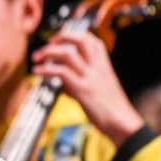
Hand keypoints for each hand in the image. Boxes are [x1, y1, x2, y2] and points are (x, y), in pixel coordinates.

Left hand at [32, 30, 143, 145]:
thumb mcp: (101, 91)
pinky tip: (37, 72)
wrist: (124, 125)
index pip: (92, 40)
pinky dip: (46, 70)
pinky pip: (62, 73)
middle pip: (81, 40)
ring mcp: (91, 78)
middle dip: (62, 37)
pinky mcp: (83, 90)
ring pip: (68, 54)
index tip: (61, 39)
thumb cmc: (112, 111)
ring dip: (48, 52)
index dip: (75, 35)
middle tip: (48, 43)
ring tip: (36, 57)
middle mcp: (98, 68)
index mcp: (105, 66)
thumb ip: (84, 83)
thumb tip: (65, 86)